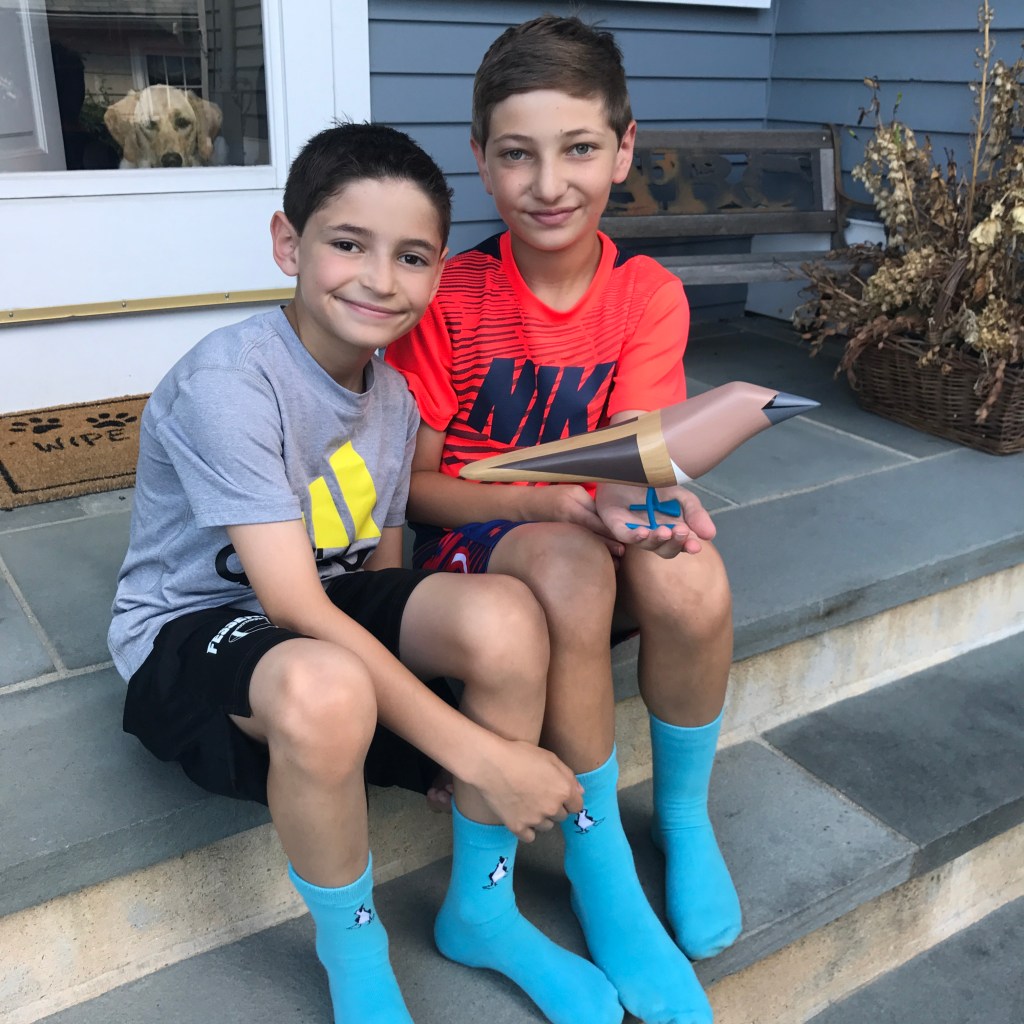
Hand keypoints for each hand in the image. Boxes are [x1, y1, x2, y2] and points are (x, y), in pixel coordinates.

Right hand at [471, 738, 583, 841]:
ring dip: (541, 818)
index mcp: (563, 790)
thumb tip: (579, 792)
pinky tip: (521, 816)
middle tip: (538, 794)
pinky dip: (527, 829)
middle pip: (561, 816)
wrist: (491, 764)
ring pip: (546, 826)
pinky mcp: (517, 827)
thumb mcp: (549, 757)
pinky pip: (530, 836)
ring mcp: (535, 820)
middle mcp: (552, 808)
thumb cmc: (520, 755)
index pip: (577, 806)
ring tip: (527, 803)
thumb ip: (568, 776)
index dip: (568, 799)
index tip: (557, 794)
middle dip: (554, 807)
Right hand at [521, 484, 624, 556]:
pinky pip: (579, 545)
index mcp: (573, 509)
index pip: (596, 522)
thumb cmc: (555, 494)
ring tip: (616, 561)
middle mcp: (569, 522)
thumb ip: (592, 505)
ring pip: (586, 542)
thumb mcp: (575, 492)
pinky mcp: (563, 538)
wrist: (530, 504)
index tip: (625, 538)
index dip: (610, 531)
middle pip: (592, 535)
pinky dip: (590, 551)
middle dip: (608, 544)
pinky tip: (600, 559)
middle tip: (622, 552)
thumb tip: (609, 518)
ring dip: (601, 551)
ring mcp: (565, 532)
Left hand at [595, 483, 716, 558]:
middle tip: (681, 531)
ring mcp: (636, 531)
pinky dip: (635, 537)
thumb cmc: (654, 485)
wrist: (629, 469)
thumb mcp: (681, 495)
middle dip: (675, 543)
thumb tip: (710, 535)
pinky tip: (644, 532)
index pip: (682, 544)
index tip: (696, 546)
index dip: (689, 546)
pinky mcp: (618, 525)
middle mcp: (655, 534)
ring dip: (657, 539)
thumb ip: (695, 513)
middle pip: (666, 550)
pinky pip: (626, 536)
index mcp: (672, 529)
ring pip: (647, 544)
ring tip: (665, 531)